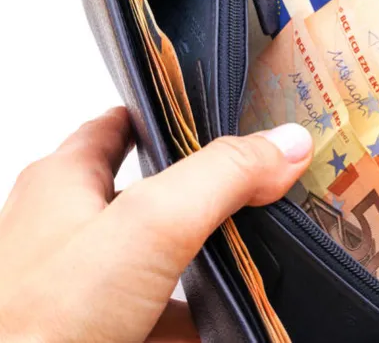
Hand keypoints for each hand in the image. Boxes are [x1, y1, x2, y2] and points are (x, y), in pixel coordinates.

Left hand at [0, 108, 311, 341]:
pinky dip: (194, 317)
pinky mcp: (99, 330)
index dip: (169, 113)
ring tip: (255, 252)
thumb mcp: (149, 225)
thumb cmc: (38, 323)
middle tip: (258, 183)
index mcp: (66, 182)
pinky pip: (157, 316)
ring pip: (158, 260)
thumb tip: (285, 143)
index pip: (120, 125)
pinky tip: (222, 323)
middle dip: (205, 191)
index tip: (219, 111)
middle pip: (149, 193)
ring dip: (204, 259)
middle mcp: (70, 230)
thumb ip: (221, 176)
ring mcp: (82, 286)